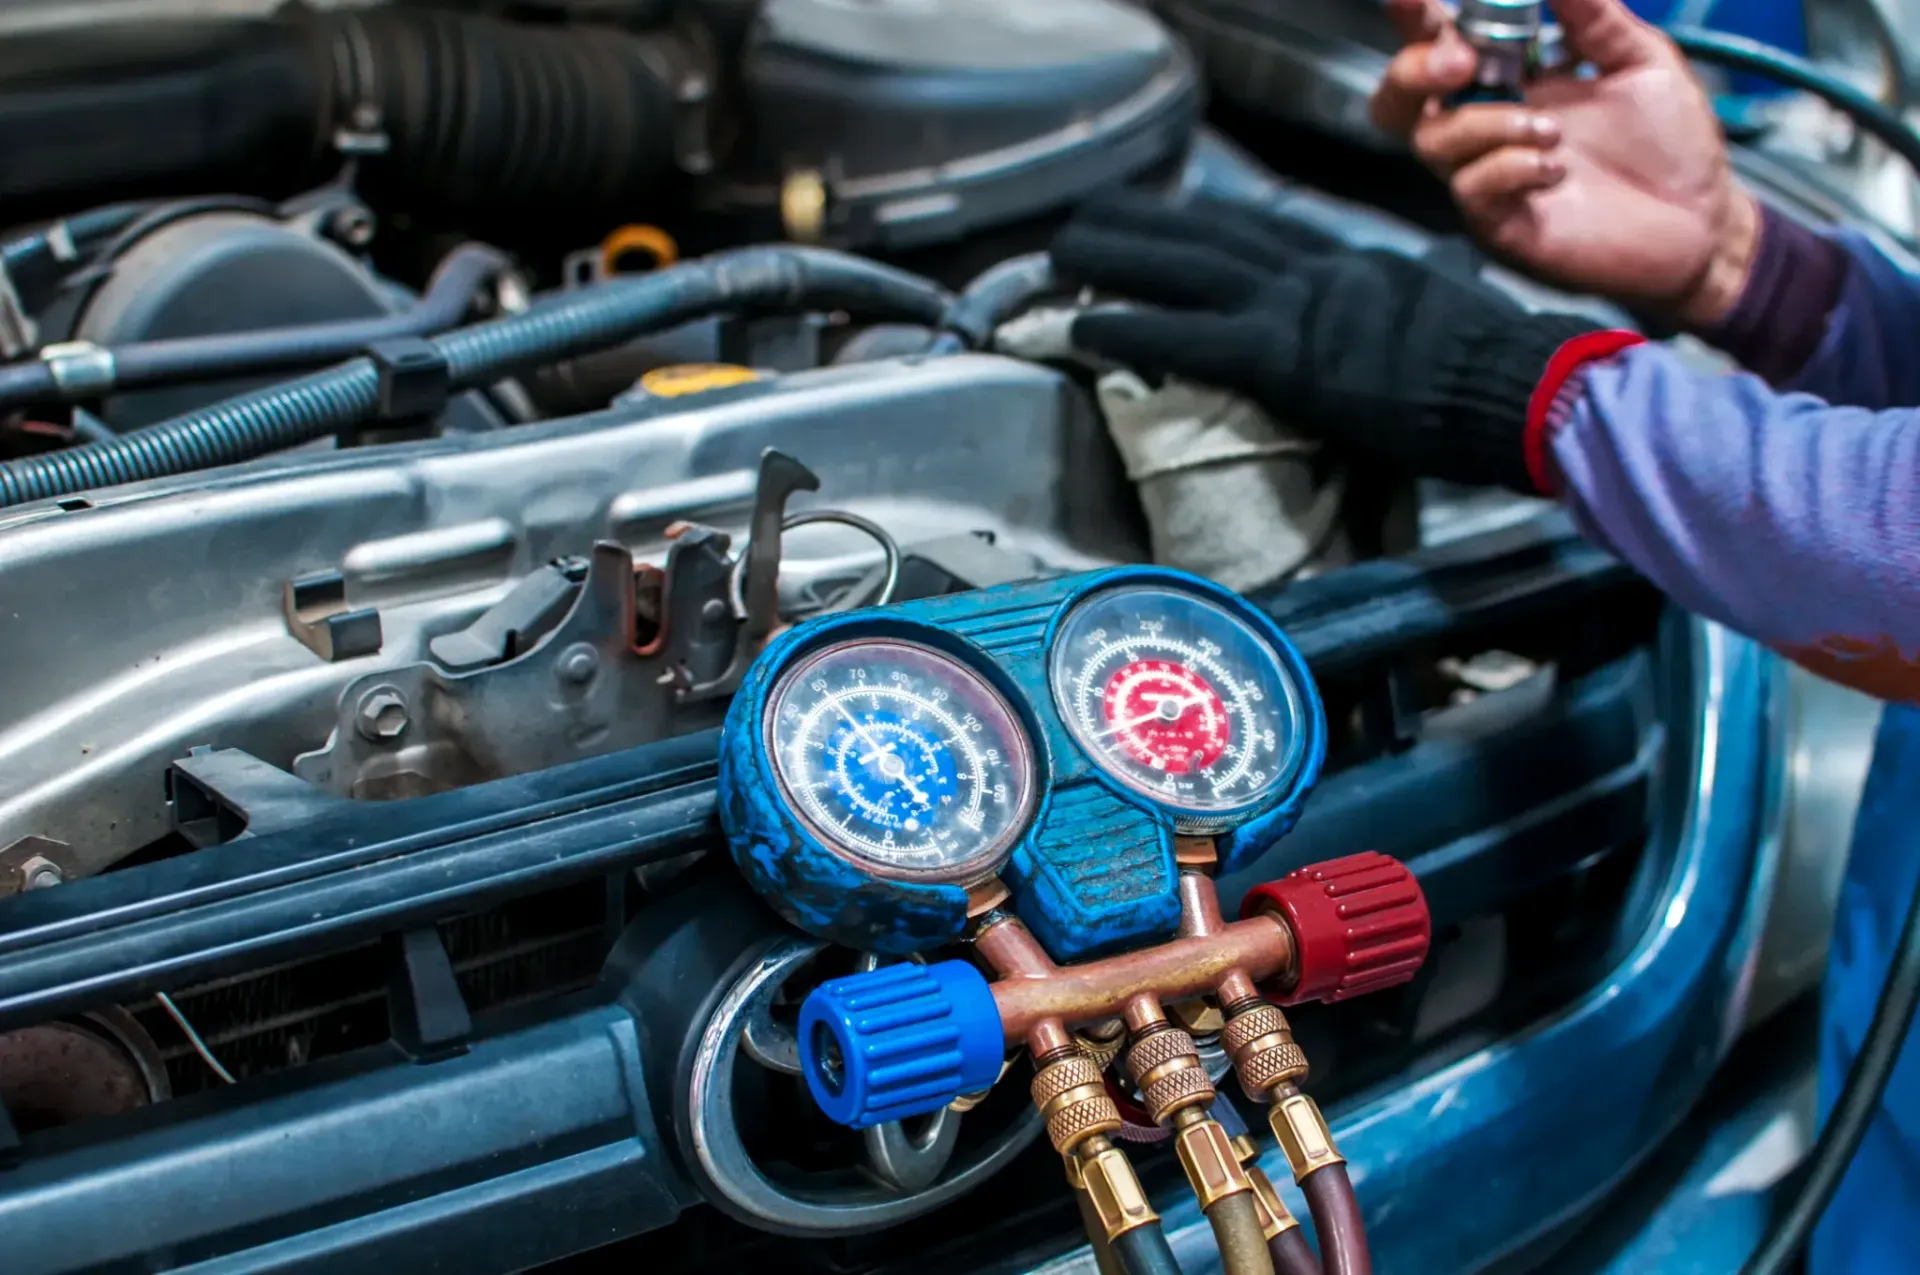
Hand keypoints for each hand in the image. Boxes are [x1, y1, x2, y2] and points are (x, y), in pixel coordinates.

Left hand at [1048, 192, 1599, 493]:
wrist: (1518, 387)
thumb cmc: (1496, 371)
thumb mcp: (1448, 312)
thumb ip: (1417, 298)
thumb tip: (1428, 287)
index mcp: (1355, 265)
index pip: (1266, 231)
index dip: (1207, 222)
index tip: (1166, 215)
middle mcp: (1317, 271)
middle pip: (1211, 232)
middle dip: (1142, 222)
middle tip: (1087, 217)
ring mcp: (1297, 309)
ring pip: (1186, 266)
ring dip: (1116, 255)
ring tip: (1061, 252)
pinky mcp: (1282, 357)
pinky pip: (1188, 337)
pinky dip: (1132, 326)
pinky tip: (1083, 325)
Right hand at [1373, 0, 1759, 329]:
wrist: (1702, 221)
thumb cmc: (1669, 143)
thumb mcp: (1641, 60)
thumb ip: (1595, 18)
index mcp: (1511, 79)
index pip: (1443, 41)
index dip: (1416, 17)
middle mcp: (1487, 126)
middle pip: (1400, 100)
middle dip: (1415, 70)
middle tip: (1462, 61)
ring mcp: (1489, 176)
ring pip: (1433, 140)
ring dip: (1486, 123)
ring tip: (1552, 131)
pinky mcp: (1501, 223)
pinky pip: (1471, 188)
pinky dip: (1510, 168)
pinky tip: (1556, 170)